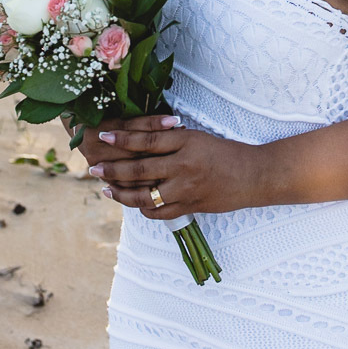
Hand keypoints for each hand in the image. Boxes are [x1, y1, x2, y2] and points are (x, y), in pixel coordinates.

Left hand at [86, 116, 260, 220]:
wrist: (253, 175)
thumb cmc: (226, 152)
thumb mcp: (198, 137)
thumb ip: (171, 139)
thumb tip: (142, 140)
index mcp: (186, 142)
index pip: (147, 139)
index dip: (123, 139)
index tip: (104, 137)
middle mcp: (183, 165)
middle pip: (140, 169)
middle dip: (113, 169)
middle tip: (94, 168)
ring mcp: (186, 189)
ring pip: (145, 195)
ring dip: (122, 193)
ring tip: (106, 189)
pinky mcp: (189, 206)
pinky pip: (159, 212)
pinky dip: (143, 208)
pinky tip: (133, 203)